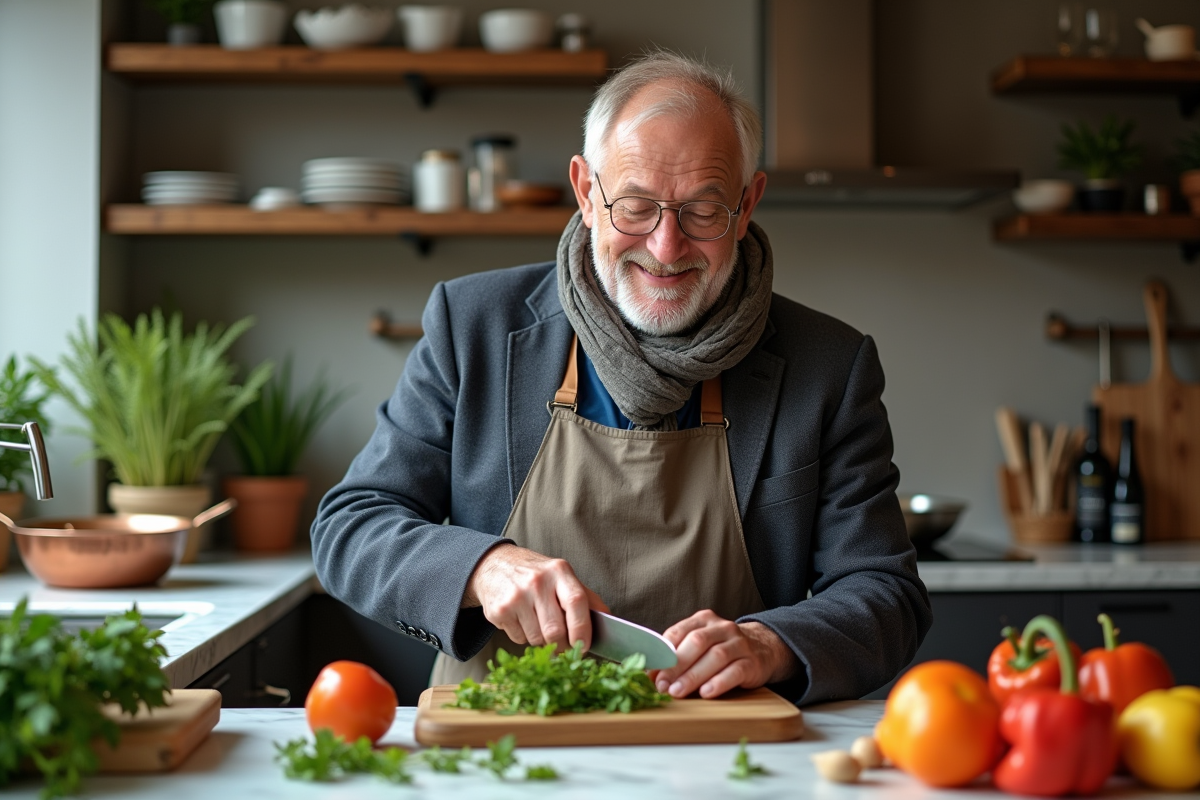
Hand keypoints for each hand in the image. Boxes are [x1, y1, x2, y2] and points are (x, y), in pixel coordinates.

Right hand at [462, 543, 607, 650]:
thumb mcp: (562, 576)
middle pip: (555, 630)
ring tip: (539, 625)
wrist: (494, 564)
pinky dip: (524, 638)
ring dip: (542, 642)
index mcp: (559, 571)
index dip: (582, 629)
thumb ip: (586, 597)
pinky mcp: (499, 610)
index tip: (584, 646)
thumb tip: (609, 619)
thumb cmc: (537, 574)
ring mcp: (515, 596)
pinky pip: (519, 639)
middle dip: (562, 646)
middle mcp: (537, 582)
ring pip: (537, 639)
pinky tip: (522, 621)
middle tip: (564, 648)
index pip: (576, 602)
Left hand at [650, 611, 797, 698]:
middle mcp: (722, 628)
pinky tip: (706, 693)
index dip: (662, 652)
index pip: (679, 632)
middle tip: (661, 685)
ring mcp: (739, 644)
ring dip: (693, 676)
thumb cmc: (722, 649)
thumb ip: (678, 655)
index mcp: (703, 620)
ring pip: (715, 656)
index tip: (650, 672)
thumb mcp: (701, 645)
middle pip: (696, 642)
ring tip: (677, 692)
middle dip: (676, 665)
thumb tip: (651, 674)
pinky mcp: (753, 662)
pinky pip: (735, 671)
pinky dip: (719, 682)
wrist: (764, 648)